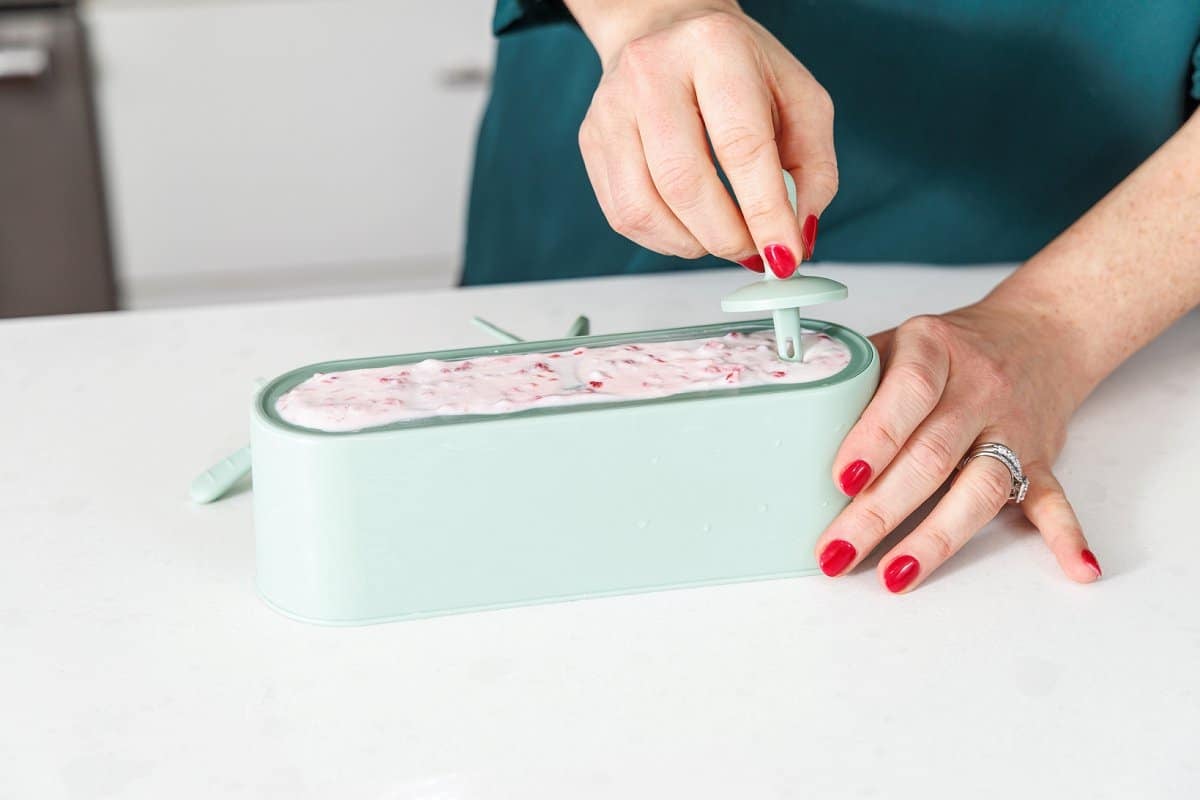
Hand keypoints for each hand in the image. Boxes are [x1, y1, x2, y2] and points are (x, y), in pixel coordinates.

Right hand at [571, 0, 836, 275]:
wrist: (668, 30)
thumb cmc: (739, 68)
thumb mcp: (800, 101)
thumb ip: (813, 170)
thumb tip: (798, 236)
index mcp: (715, 48)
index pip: (741, 146)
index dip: (765, 212)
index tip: (784, 256)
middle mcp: (652, 71)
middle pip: (685, 182)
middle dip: (727, 237)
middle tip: (754, 253)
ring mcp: (612, 107)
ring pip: (645, 208)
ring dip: (693, 244)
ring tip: (722, 238)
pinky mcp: (592, 139)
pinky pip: (624, 215)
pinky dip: (664, 239)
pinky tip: (690, 227)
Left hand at [814, 302, 1103, 592]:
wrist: (1037, 332)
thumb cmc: (949, 347)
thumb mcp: (898, 340)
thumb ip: (853, 376)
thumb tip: (788, 420)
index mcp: (935, 350)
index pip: (905, 393)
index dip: (873, 437)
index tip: (840, 479)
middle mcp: (979, 387)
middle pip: (931, 456)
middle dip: (879, 511)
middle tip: (836, 550)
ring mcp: (1013, 426)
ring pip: (981, 487)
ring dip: (937, 538)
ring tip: (894, 576)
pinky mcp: (1041, 459)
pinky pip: (1056, 499)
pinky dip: (1066, 535)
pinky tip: (1075, 568)